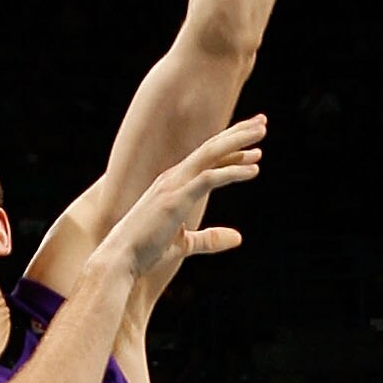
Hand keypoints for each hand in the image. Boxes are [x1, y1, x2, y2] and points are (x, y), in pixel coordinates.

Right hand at [98, 116, 265, 287]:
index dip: (230, 145)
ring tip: (262, 133)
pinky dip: (233, 171)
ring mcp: (173, 185)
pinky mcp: (176, 199)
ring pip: (211, 154)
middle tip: (262, 122)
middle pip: (211, 147)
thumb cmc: (146, 252)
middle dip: (238, 133)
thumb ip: (210, 239)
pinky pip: (210, 178)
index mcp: (173, 183)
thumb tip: (238, 238)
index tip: (253, 140)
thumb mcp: (184, 244)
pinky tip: (254, 169)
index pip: (206, 157)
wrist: (120, 260)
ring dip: (238, 142)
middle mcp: (173, 177)